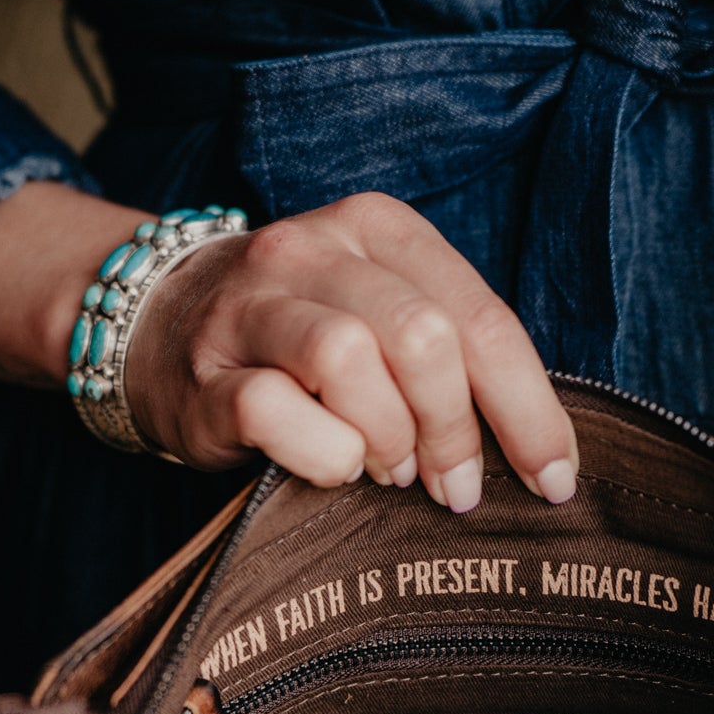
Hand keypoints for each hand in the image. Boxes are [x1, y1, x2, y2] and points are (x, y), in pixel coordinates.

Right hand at [124, 191, 576, 508]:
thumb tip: (539, 447)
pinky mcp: (206, 374)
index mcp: (378, 227)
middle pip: (421, 337)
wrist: (161, 328)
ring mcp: (251, 307)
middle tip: (454, 486)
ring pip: (347, 358)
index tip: (553, 478)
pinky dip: (322, 454)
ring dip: (387, 437)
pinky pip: (273, 412)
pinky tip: (335, 466)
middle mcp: (312, 250)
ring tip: (389, 471)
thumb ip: (454, 354)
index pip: (480, 319)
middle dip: (455, 429)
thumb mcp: (385, 315)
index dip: (528, 408)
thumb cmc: (303, 338)